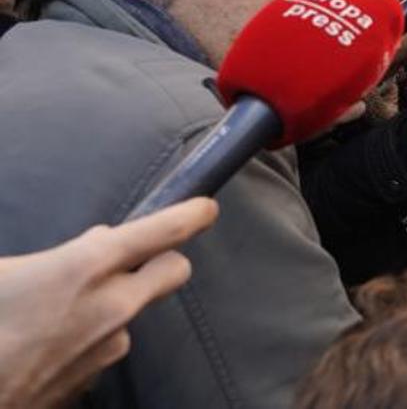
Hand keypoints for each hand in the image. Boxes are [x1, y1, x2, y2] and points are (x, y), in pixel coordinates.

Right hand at [0, 198, 217, 408]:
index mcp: (88, 266)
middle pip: (176, 270)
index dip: (193, 214)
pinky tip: (52, 343)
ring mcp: (110, 346)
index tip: (205, 208)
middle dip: (165, 259)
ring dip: (115, 305)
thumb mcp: (5, 270)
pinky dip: (92, 337)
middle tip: (138, 258)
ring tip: (62, 312)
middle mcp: (112, 305)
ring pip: (135, 311)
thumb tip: (97, 241)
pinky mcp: (97, 379)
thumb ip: (64, 251)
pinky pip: (108, 344)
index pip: (165, 230)